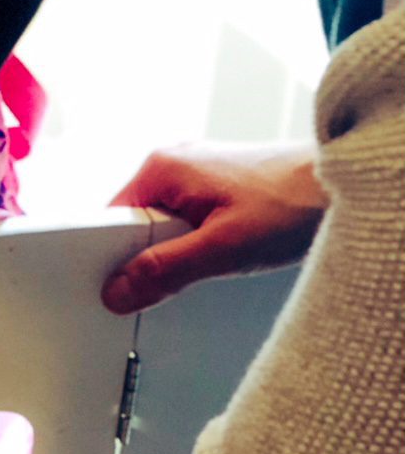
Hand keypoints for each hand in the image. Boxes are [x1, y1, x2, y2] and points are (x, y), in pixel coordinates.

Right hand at [102, 144, 326, 314]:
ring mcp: (195, 170)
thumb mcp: (221, 249)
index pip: (111, 220)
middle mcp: (172, 162)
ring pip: (165, 224)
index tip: (126, 288)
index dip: (116, 258)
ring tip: (219, 255)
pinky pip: (188, 218)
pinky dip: (200, 239)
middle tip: (189, 271)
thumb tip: (118, 291)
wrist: (341, 182)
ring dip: (183, 249)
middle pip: (137, 223)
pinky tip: (227, 247)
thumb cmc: (292, 202)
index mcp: (160, 168)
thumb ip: (165, 271)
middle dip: (156, 256)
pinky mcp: (216, 182)